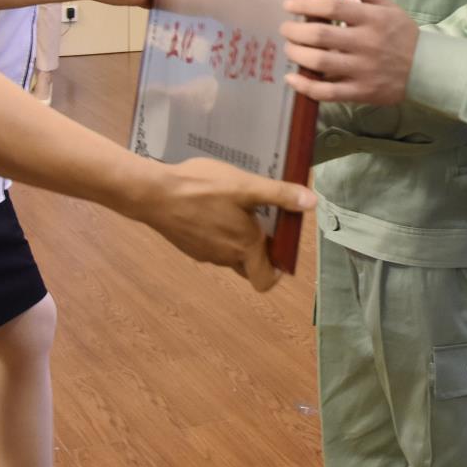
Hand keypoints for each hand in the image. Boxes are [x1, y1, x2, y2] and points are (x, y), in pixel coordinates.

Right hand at [139, 158, 316, 291]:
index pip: (266, 279)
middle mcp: (225, 258)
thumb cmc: (202, 189)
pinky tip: (210, 206)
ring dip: (237, 237)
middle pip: (250, 264)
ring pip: (230, 254)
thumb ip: (279, 195)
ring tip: (235, 206)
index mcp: (244, 247)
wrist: (154, 194)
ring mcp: (204, 254)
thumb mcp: (246, 186)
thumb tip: (312, 203)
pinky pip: (211, 245)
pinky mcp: (188, 246)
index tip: (281, 246)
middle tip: (261, 219)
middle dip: (259, 247)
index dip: (278, 269)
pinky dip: (217, 232)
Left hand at [279, 0, 417, 106]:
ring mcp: (363, 70)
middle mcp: (366, 43)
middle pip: (321, 35)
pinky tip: (293, 79)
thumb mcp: (387, 6)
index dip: (305, 4)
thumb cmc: (402, 35)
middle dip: (295, 31)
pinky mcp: (361, 92)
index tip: (289, 5)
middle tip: (286, 29)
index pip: (332, 6)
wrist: (426, 70)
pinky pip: (327, 92)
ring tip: (290, 49)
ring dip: (297, 55)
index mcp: (371, 18)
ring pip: (320, 63)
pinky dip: (306, 86)